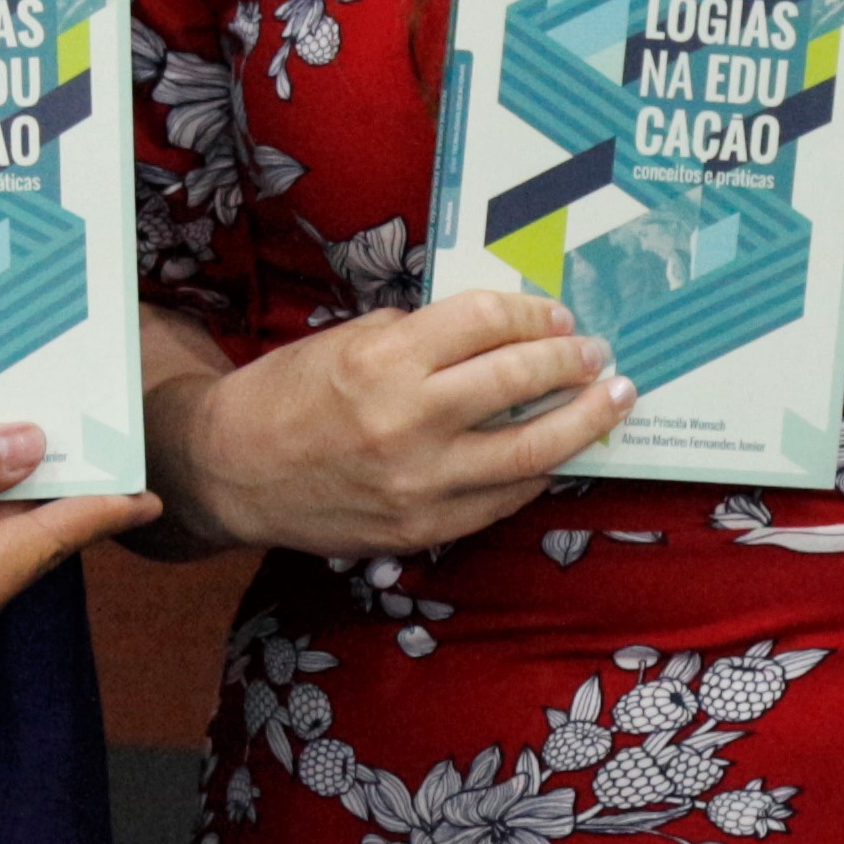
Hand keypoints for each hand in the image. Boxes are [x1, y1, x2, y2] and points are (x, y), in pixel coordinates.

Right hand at [150, 290, 637, 559]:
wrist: (233, 471)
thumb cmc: (290, 393)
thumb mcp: (351, 340)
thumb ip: (424, 336)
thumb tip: (503, 332)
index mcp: (385, 361)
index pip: (487, 322)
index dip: (534, 314)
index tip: (558, 317)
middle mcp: (407, 422)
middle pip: (520, 380)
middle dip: (572, 363)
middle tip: (600, 354)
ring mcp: (418, 483)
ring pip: (531, 451)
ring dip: (583, 422)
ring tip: (610, 402)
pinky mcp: (422, 529)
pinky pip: (502, 500)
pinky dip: (538, 473)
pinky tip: (557, 454)